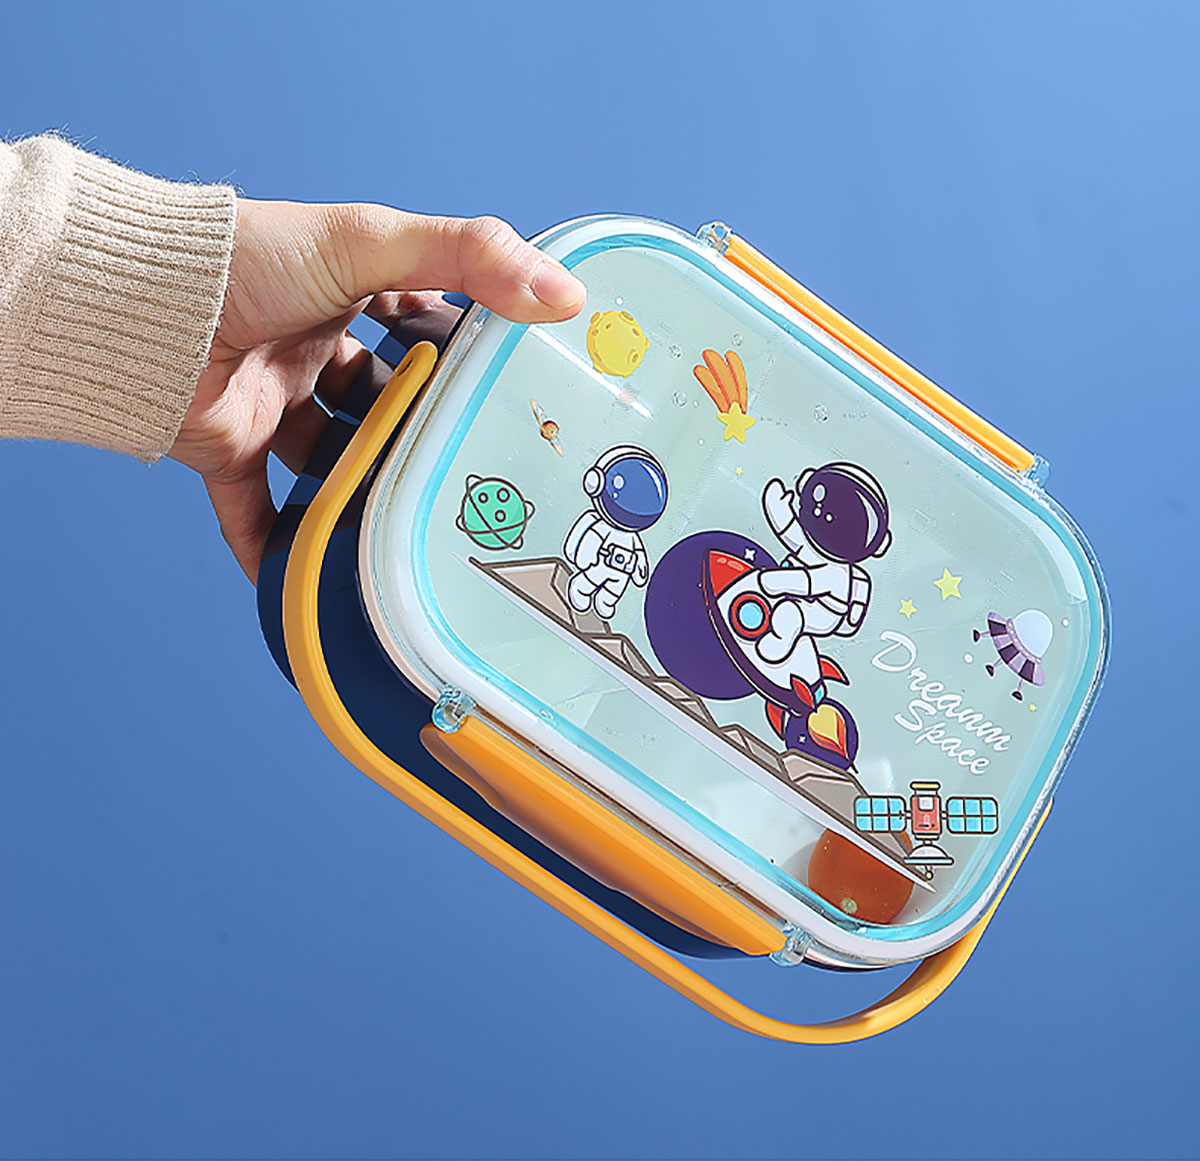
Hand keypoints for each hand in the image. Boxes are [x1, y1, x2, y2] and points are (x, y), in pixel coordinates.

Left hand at [170, 200, 585, 579]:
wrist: (145, 311)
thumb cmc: (248, 260)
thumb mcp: (371, 242)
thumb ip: (468, 257)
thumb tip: (564, 292)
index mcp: (348, 295)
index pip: (425, 325)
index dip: (468, 353)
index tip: (515, 389)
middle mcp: (313, 352)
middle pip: (385, 402)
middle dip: (423, 432)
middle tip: (479, 469)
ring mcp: (274, 405)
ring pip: (332, 461)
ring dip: (364, 491)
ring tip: (420, 527)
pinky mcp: (233, 451)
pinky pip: (258, 512)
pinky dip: (281, 548)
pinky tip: (317, 584)